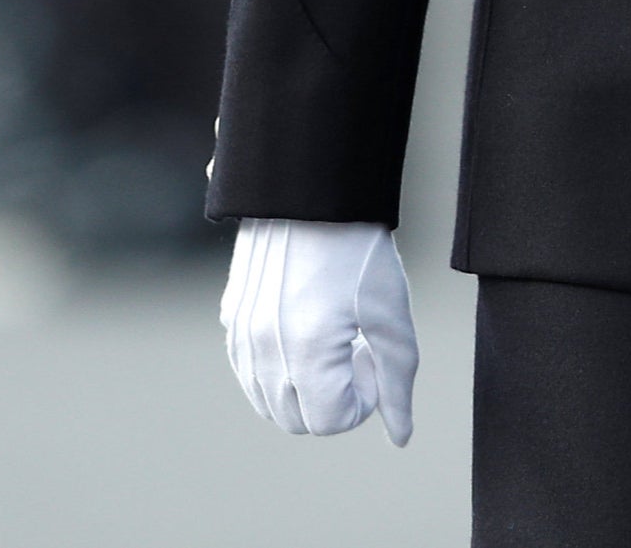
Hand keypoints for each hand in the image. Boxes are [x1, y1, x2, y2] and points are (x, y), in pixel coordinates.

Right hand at [221, 218, 418, 442]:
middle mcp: (263, 349)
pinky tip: (306, 329)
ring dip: (302, 389)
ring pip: (266, 401)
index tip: (373, 362)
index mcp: (307, 351)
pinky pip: (247, 371)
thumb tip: (401, 436)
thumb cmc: (361, 251)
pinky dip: (276, 370)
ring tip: (333, 340)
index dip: (361, 403)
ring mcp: (240, 335)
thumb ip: (398, 381)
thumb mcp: (392, 316)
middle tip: (357, 352)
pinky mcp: (230, 318)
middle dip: (332, 400)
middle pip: (295, 420)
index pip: (329, 422)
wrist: (314, 194)